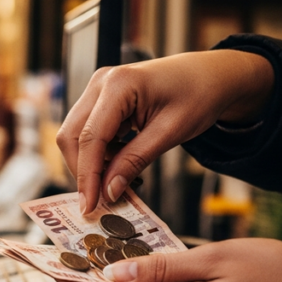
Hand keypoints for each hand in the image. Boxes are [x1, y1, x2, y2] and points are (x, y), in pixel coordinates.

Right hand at [56, 50, 273, 213]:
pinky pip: (88, 131)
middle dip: (83, 171)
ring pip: (75, 135)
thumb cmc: (198, 95)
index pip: (90, 138)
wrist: (210, 74)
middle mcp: (100, 82)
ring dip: (92, 163)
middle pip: (71, 136)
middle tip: (101, 199)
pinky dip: (100, 153)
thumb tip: (108, 191)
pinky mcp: (100, 98)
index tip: (90, 206)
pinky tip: (121, 162)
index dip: (87, 175)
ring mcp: (97, 88)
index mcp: (119, 84)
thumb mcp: (171, 132)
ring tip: (120, 179)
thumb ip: (135, 160)